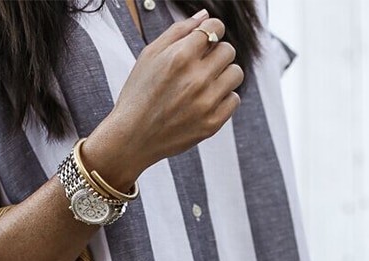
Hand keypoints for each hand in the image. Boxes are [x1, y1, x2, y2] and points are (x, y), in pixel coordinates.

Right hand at [87, 10, 243, 178]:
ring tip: (207, 83)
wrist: (132, 137)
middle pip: (228, 50)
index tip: (207, 40)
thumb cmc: (138, 95)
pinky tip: (207, 100)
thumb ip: (179, 31)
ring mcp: (206, 103)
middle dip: (217, 53)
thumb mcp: (150, 55)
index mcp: (181, 57)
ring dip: (224, 74)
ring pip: (236, 74)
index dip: (212, 31)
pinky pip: (234, 100)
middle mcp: (196, 79)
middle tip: (202, 65)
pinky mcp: (212, 123)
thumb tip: (205, 16)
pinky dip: (224, 98)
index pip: (216, 28)